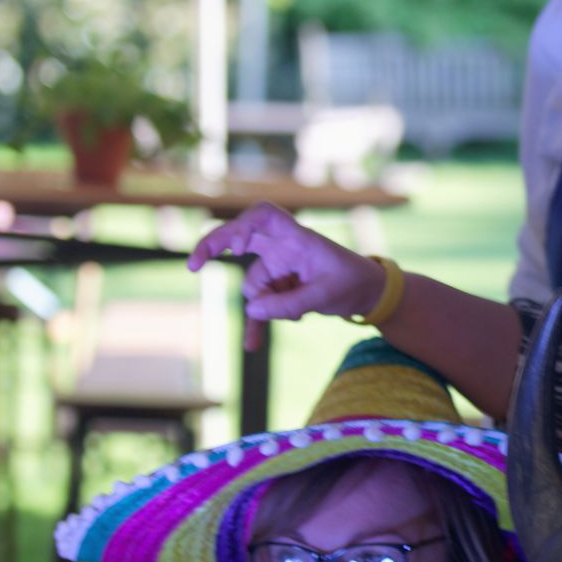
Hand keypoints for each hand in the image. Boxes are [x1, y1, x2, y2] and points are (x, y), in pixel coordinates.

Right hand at [188, 201, 383, 347]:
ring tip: (299, 316)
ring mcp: (277, 266)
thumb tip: (251, 309)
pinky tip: (252, 345)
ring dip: (266, 307)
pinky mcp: (278, 285)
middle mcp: (282, 247)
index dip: (243, 224)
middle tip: (194, 266)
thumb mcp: (324, 296)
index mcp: (297, 238)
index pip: (264, 216)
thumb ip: (288, 303)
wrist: (368, 293)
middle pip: (240, 238)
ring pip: (253, 286)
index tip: (235, 247)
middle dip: (214, 247)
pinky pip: (260, 303)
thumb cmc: (352, 282)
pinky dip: (258, 322)